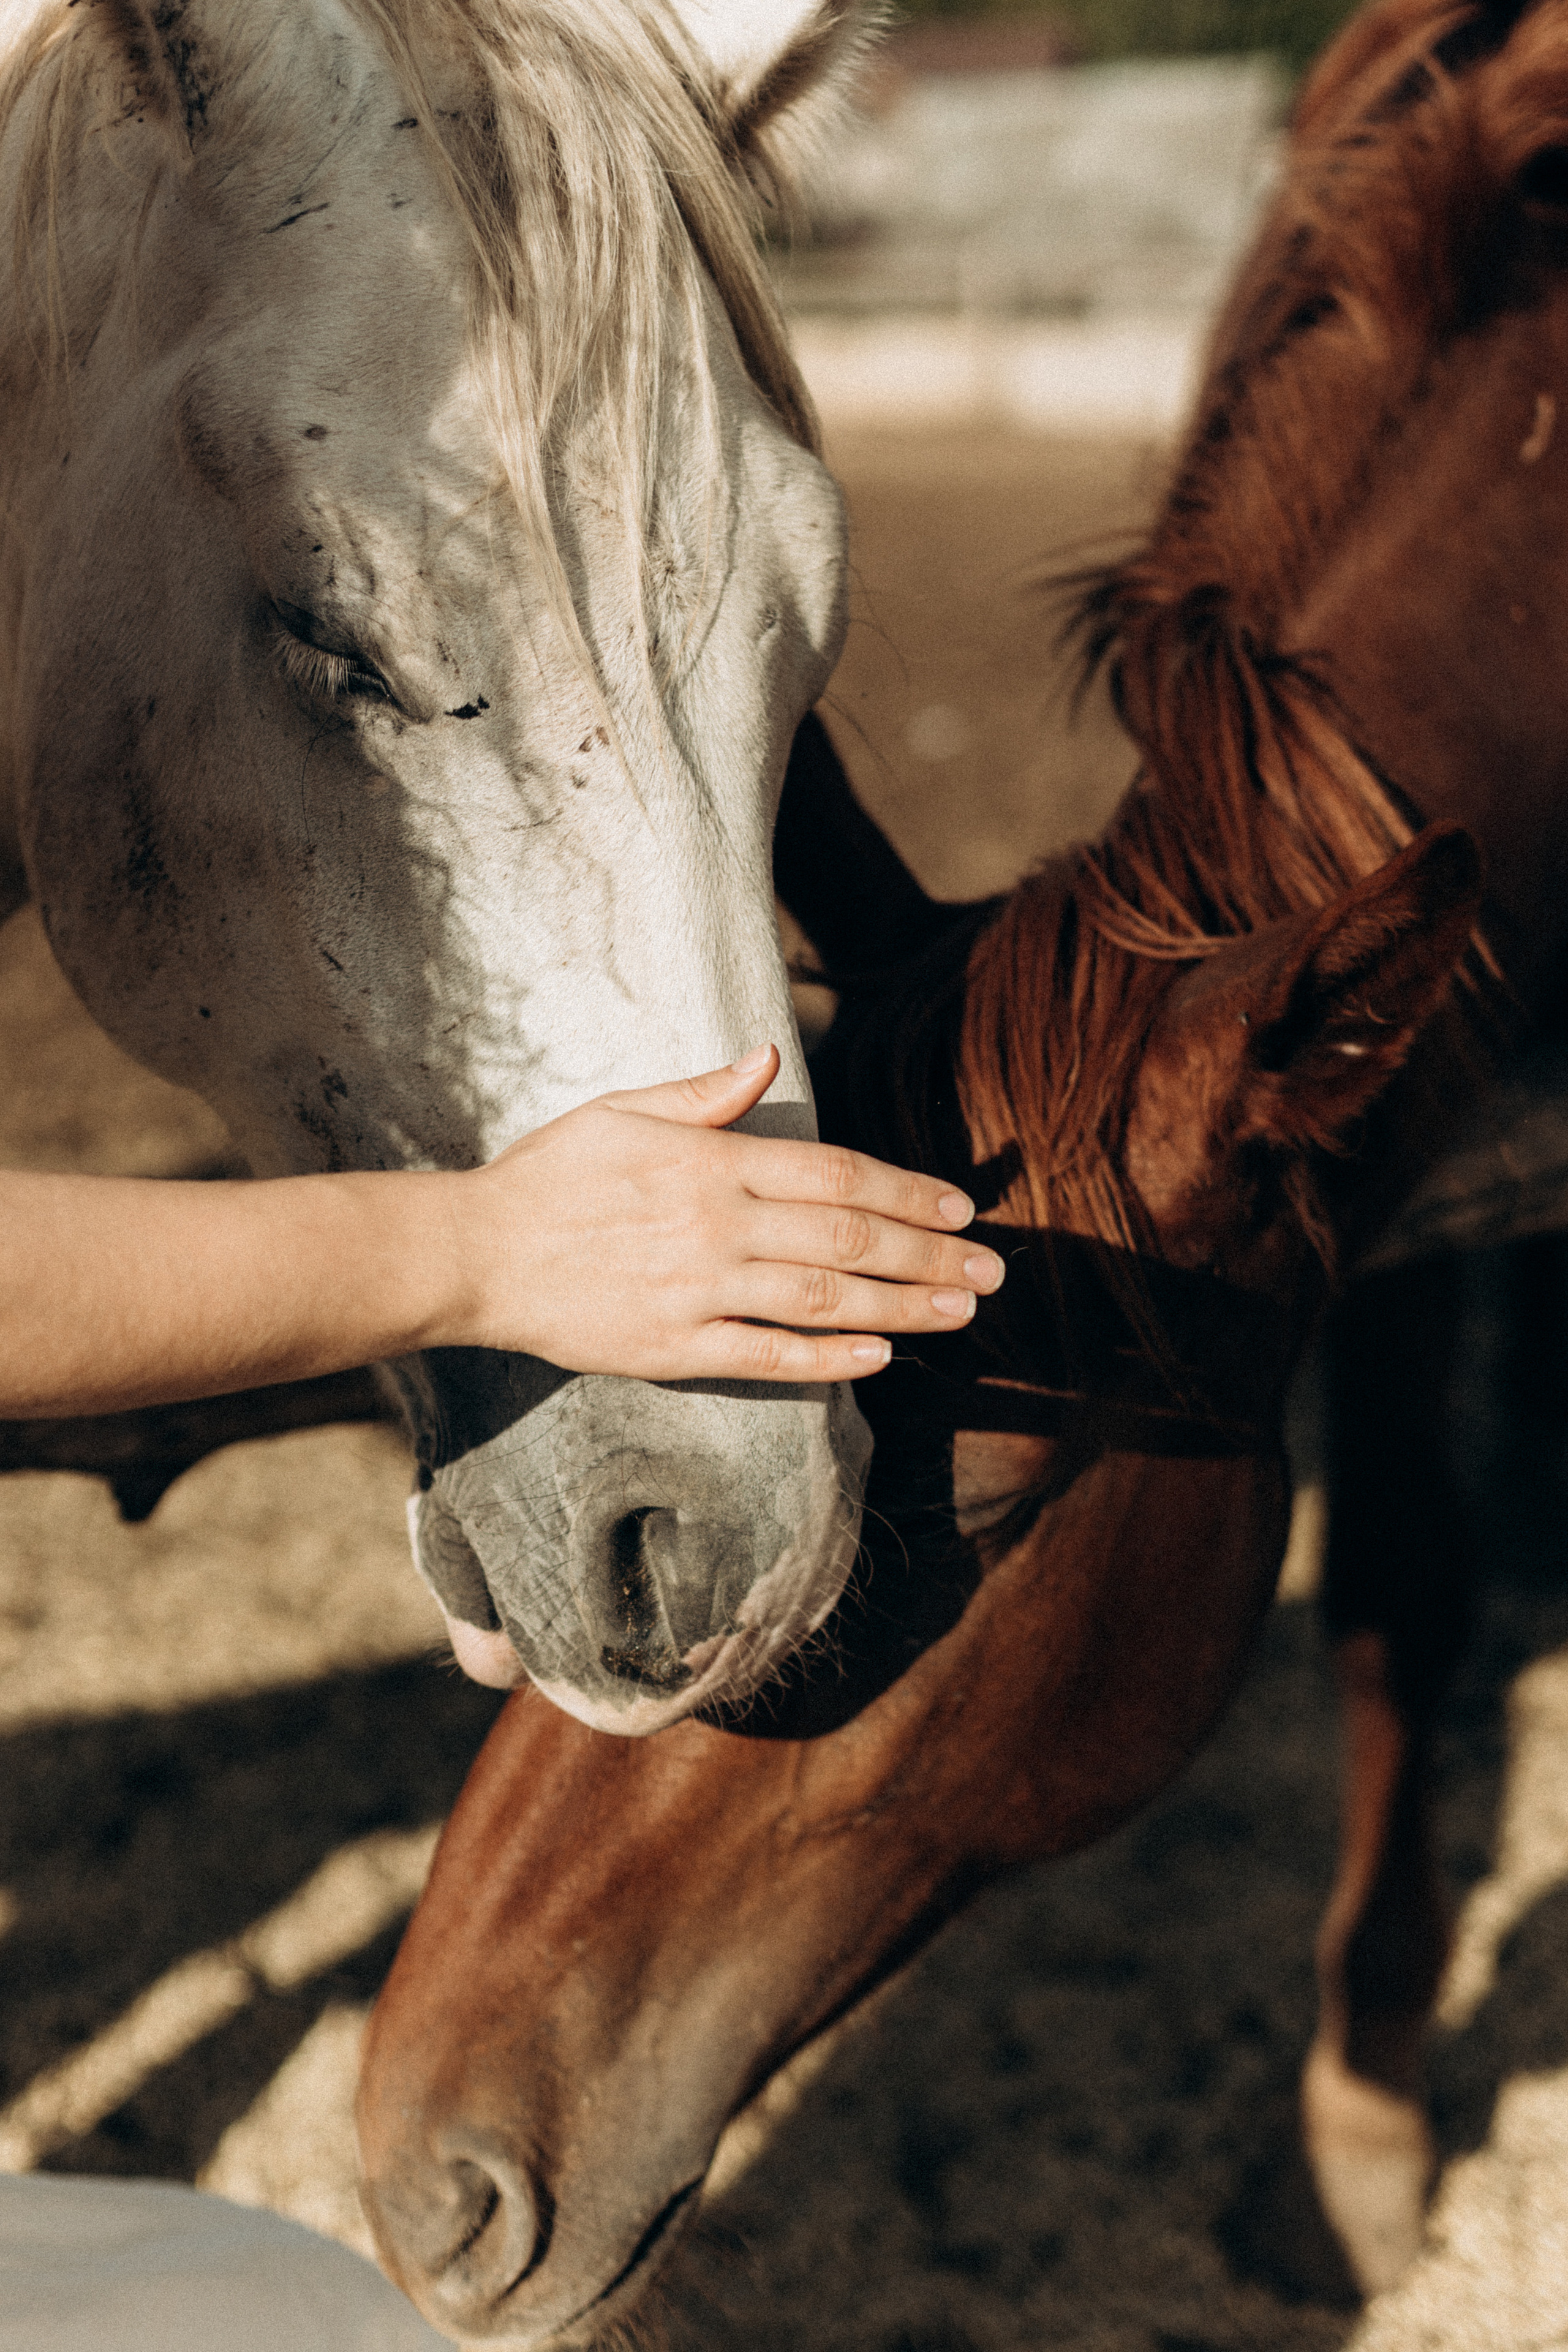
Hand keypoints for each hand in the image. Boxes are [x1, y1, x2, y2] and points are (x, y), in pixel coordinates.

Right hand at [451, 1045, 1004, 1381]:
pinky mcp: (673, 1347)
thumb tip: (769, 1058)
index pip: (836, 1175)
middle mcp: (715, 1227)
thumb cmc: (550, 1174)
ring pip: (822, 1299)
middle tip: (991, 1271)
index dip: (908, 1192)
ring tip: (960, 1313)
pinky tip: (880, 1356)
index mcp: (710, 1163)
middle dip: (929, 1255)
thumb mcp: (622, 1110)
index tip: (960, 1208)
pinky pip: (766, 1355)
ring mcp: (697, 1291)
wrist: (475, 1253)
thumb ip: (704, 1094)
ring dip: (902, 1307)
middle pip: (847, 1240)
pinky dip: (828, 1357)